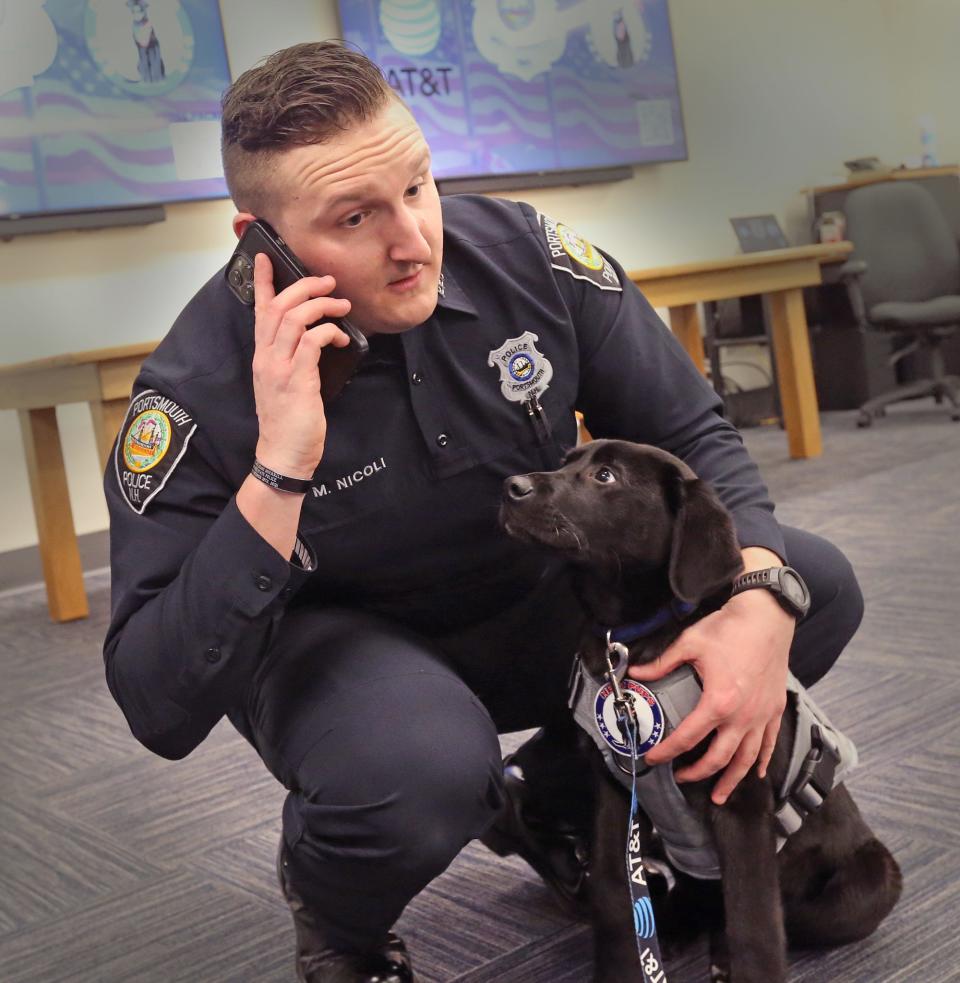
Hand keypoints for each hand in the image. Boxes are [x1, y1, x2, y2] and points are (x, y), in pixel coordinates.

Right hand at [251, 252, 351, 476]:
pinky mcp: (297, 380)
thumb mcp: (285, 384)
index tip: (266, 258)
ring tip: (341, 304)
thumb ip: (292, 360)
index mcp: (262, 357)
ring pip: (294, 319)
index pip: (259, 311)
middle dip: (303, 286)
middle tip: (327, 282)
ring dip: (320, 305)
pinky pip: (311, 342)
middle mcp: (266, 358)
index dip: (263, 282)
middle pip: (278, 307)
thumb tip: (314, 339)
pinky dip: (329, 331)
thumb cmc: (290, 422)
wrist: (284, 454)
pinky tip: (342, 337)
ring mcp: (279, 368)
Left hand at [628, 588, 793, 804]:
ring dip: (732, 780)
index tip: (654, 758)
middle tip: (681, 778)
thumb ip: (661, 664)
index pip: (688, 737)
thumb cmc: (730, 629)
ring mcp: (762, 715)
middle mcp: (743, 716)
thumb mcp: (689, 644)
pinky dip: (761, 762)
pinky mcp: (775, 709)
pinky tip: (755, 773)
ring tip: (720, 795)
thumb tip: (635, 672)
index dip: (668, 752)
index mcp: (719, 702)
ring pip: (747, 759)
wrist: (767, 616)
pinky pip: (769, 744)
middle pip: (719, 758)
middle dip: (697, 773)